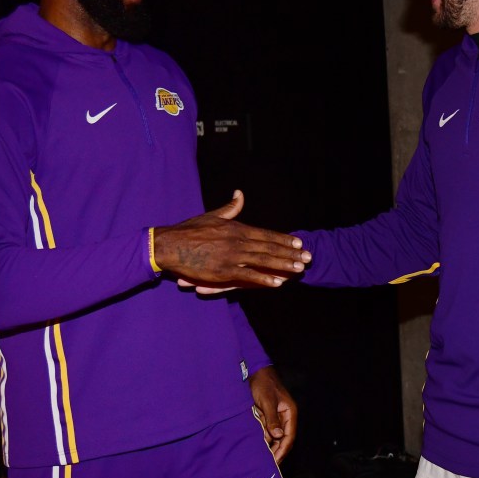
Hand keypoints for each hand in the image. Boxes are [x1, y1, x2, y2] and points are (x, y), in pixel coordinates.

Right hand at [154, 190, 310, 293]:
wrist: (170, 245)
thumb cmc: (189, 230)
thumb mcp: (212, 216)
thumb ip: (230, 208)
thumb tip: (240, 194)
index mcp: (236, 228)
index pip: (266, 234)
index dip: (284, 239)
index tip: (299, 242)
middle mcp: (238, 241)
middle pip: (270, 248)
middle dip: (291, 253)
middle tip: (308, 258)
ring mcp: (232, 257)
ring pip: (264, 261)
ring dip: (283, 265)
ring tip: (299, 269)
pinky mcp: (224, 271)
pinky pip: (248, 276)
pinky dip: (264, 279)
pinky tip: (277, 283)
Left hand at [249, 366, 296, 463]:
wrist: (254, 371)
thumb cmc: (263, 384)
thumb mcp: (267, 401)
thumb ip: (272, 418)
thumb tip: (278, 436)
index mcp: (290, 413)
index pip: (289, 437)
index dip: (283, 450)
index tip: (275, 462)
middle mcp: (285, 417)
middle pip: (282, 439)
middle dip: (276, 451)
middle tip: (267, 465)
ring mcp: (276, 417)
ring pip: (274, 436)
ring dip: (267, 445)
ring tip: (259, 457)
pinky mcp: (267, 416)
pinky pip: (266, 430)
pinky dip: (262, 437)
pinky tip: (255, 445)